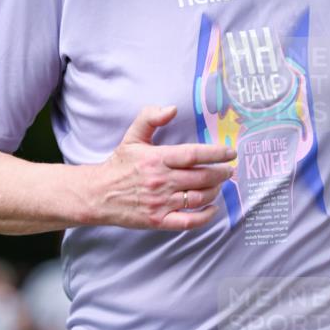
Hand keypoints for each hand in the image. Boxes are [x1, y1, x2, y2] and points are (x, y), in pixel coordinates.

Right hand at [97, 104, 236, 229]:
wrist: (98, 195)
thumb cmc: (119, 166)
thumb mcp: (132, 137)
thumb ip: (150, 118)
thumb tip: (172, 109)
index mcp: (157, 158)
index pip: (194, 155)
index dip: (216, 153)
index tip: (230, 153)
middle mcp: (162, 181)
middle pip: (201, 177)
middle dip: (221, 174)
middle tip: (228, 171)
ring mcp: (161, 202)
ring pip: (198, 198)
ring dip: (214, 191)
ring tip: (218, 185)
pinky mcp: (159, 220)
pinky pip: (188, 221)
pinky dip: (204, 217)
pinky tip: (212, 209)